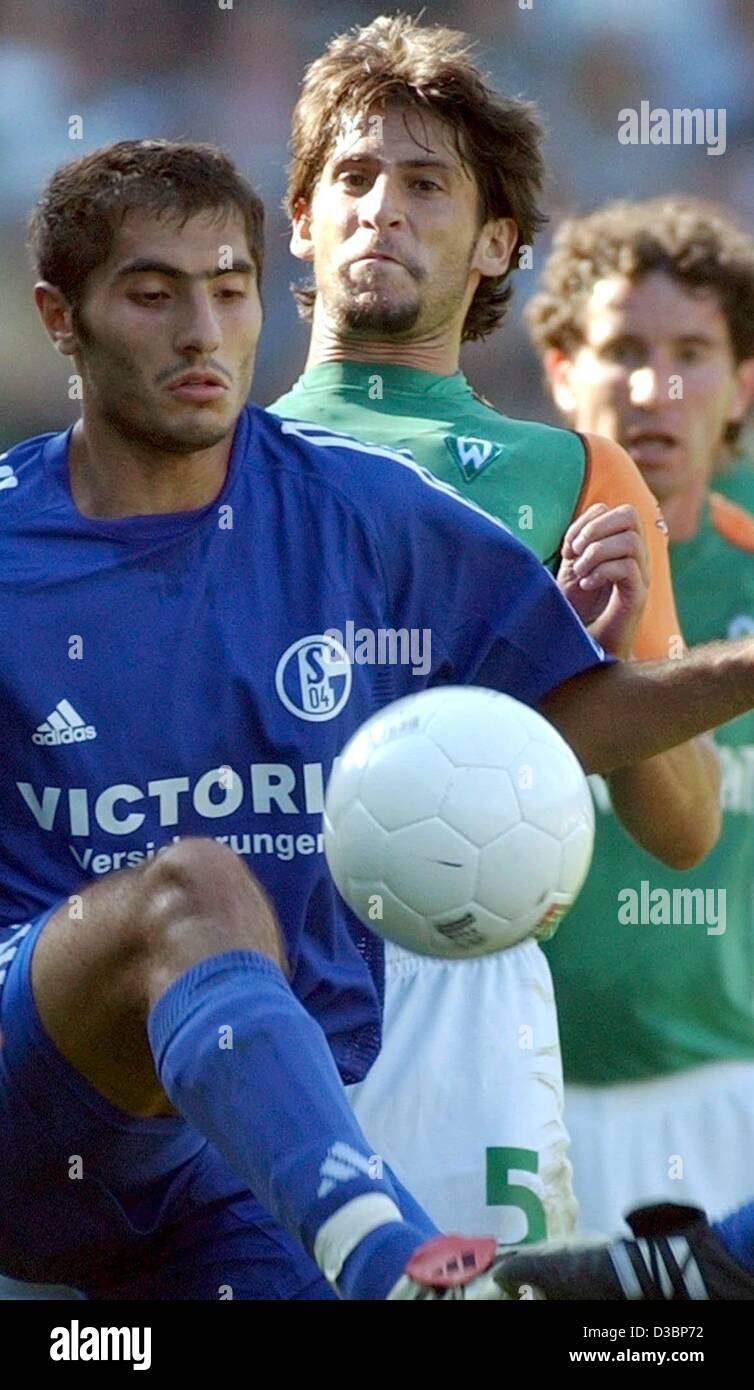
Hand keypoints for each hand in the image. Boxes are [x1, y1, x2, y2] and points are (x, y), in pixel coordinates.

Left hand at [556, 503, 648, 658]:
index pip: (617, 511)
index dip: (588, 521)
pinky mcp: (637, 596)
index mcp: (621, 548)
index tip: (567, 549)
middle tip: (575, 552)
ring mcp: (640, 576)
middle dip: (596, 527)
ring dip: (597, 551)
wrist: (584, 647)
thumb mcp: (574, 568)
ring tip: (579, 571)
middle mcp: (636, 558)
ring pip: (631, 540)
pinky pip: (628, 568)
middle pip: (630, 515)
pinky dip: (602, 571)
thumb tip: (584, 519)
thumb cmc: (576, 609)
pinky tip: (586, 585)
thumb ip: (581, 543)